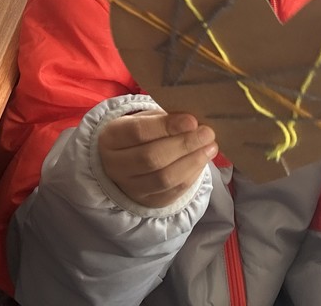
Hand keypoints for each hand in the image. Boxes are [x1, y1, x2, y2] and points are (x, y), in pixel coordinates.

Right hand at [98, 110, 217, 207]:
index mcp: (110, 138)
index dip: (167, 127)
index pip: (138, 132)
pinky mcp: (147, 202)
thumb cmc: (140, 133)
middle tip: (207, 133)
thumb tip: (193, 121)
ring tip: (211, 147)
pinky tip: (202, 161)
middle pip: (152, 158)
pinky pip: (173, 192)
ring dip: (192, 162)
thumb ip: (163, 118)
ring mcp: (129, 188)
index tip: (192, 121)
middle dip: (184, 145)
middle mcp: (115, 166)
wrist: (125, 161)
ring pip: (164, 179)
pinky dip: (191, 175)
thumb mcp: (144, 119)